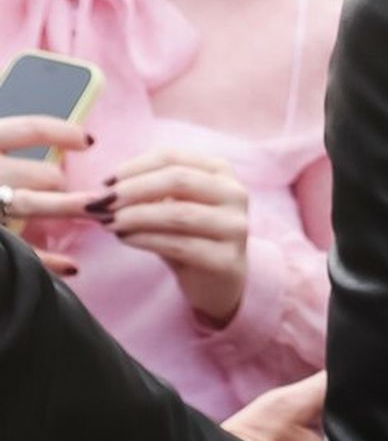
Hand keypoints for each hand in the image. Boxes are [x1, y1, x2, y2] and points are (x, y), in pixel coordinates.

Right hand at [0, 115, 99, 271]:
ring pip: (35, 205)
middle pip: (41, 175)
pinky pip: (21, 250)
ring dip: (70, 209)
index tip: (88, 140)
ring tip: (93, 212)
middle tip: (70, 190)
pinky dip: (48, 261)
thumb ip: (2, 144)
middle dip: (59, 183)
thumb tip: (52, 151)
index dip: (62, 132)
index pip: (28, 129)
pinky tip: (72, 267)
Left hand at [97, 147, 249, 326]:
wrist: (217, 283)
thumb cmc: (188, 238)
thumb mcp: (169, 207)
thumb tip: (98, 191)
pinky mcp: (227, 260)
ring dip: (136, 216)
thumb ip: (143, 193)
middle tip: (103, 202)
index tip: (105, 181)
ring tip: (109, 222)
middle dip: (133, 189)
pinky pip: (179, 244)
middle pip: (178, 180)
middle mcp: (234, 194)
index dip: (135, 166)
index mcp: (219, 172)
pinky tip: (125, 239)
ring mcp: (235, 227)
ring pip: (179, 213)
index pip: (172, 157)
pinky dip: (146, 239)